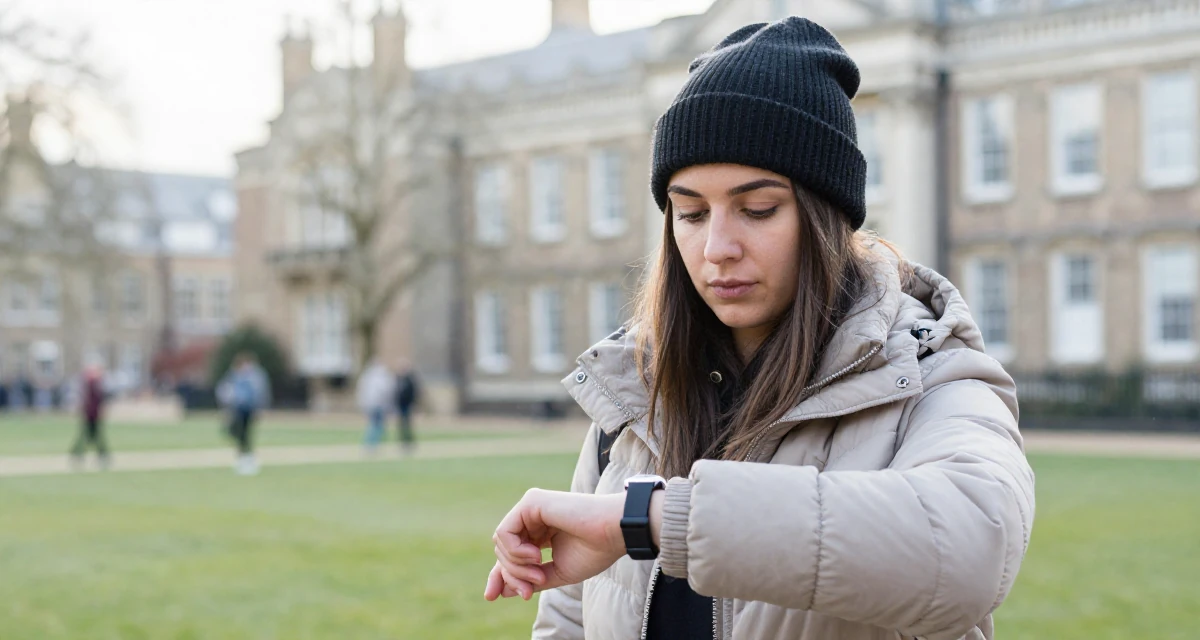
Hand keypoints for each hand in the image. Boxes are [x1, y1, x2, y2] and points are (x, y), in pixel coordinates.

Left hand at [484, 489, 625, 600]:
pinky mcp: (531, 501)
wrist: (613, 533)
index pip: (510, 554)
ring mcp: (531, 507)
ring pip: (500, 543)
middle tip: (529, 590)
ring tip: (539, 573)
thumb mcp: (557, 573)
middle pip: (502, 551)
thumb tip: (500, 591)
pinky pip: (505, 532)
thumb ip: (529, 580)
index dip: (500, 575)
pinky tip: (536, 556)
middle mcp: (532, 518)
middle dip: (512, 575)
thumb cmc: (593, 551)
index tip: (492, 596)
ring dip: (515, 566)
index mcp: (540, 533)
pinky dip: (515, 551)